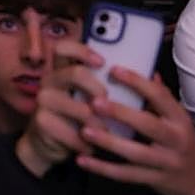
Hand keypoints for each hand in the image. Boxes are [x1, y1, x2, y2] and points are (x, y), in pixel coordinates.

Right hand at [14, 40, 106, 177]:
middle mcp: (49, 81)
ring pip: (80, 108)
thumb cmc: (77, 118)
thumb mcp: (88, 99)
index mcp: (61, 70)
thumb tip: (152, 76)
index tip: (102, 62)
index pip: (63, 48)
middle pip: (75, 73)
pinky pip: (74, 132)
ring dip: (99, 123)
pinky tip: (90, 146)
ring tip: (105, 132)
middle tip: (108, 102)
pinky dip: (88, 143)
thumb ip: (109, 85)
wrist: (47, 144)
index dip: (82, 50)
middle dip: (98, 88)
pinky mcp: (41, 121)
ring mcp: (43, 100)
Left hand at [76, 68, 194, 194]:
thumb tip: (149, 70)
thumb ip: (161, 97)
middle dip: (121, 114)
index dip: (137, 82)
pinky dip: (103, 168)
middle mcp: (176, 140)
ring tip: (85, 131)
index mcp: (180, 119)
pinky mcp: (154, 180)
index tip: (113, 70)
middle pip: (148, 125)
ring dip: (109, 142)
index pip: (160, 97)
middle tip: (95, 102)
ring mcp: (166, 163)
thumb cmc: (179, 141)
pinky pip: (126, 175)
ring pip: (135, 153)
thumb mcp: (177, 118)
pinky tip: (82, 159)